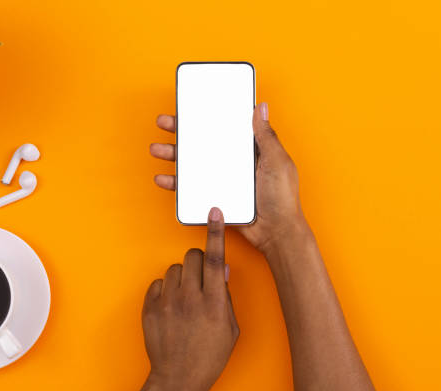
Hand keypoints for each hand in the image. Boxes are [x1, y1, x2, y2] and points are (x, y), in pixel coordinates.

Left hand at [125, 207, 238, 390]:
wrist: (177, 378)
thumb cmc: (209, 356)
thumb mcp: (230, 329)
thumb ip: (226, 296)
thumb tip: (221, 271)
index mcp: (213, 302)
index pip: (215, 259)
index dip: (216, 233)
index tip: (215, 213)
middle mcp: (189, 298)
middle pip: (193, 257)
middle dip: (199, 261)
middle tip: (201, 277)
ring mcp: (167, 303)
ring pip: (174, 269)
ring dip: (182, 277)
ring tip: (185, 297)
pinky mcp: (150, 308)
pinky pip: (158, 283)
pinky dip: (165, 290)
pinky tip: (171, 306)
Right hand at [150, 102, 306, 252]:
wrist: (276, 232)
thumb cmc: (283, 198)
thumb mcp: (277, 162)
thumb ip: (266, 136)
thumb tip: (260, 107)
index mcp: (250, 150)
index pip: (224, 127)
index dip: (207, 116)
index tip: (190, 107)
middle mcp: (234, 162)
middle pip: (203, 142)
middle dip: (181, 132)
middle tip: (164, 123)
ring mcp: (223, 180)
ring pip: (193, 164)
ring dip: (173, 155)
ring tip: (157, 149)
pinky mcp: (215, 197)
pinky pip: (192, 188)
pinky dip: (176, 184)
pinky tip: (164, 179)